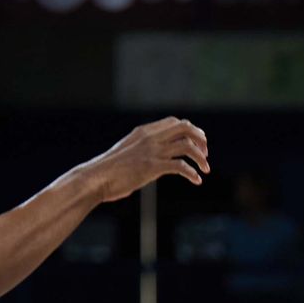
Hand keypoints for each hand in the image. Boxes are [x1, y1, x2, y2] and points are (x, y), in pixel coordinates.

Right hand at [83, 117, 208, 202]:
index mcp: (143, 131)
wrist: (97, 177)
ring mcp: (151, 151)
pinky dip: (192, 173)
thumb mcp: (127, 152)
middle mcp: (149, 137)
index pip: (174, 121)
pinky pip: (180, 166)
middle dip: (200, 139)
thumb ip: (142, 150)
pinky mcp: (152, 167)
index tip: (197, 144)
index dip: (190, 130)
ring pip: (187, 146)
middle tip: (206, 154)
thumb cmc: (110, 169)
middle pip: (184, 127)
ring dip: (201, 158)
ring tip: (205, 170)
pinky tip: (196, 181)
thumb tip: (154, 159)